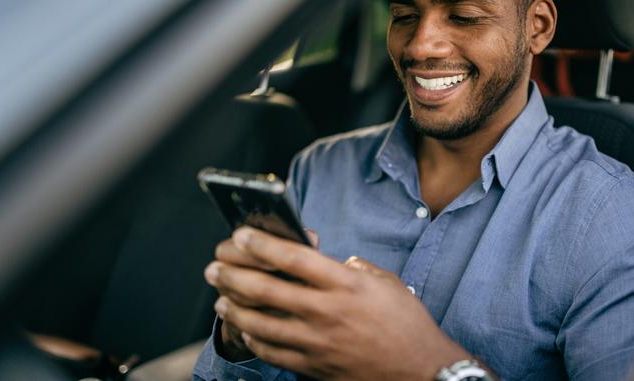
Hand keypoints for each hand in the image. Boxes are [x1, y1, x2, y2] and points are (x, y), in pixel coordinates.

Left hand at [204, 227, 470, 379]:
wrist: (419, 370)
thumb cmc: (406, 324)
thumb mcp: (385, 283)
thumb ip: (355, 268)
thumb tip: (334, 262)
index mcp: (345, 285)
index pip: (293, 258)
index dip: (261, 244)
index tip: (240, 235)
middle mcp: (326, 311)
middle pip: (266, 290)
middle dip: (232, 275)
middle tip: (214, 268)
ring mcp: (317, 341)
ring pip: (260, 323)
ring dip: (233, 308)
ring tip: (220, 300)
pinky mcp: (313, 365)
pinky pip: (272, 352)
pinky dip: (253, 339)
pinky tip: (246, 330)